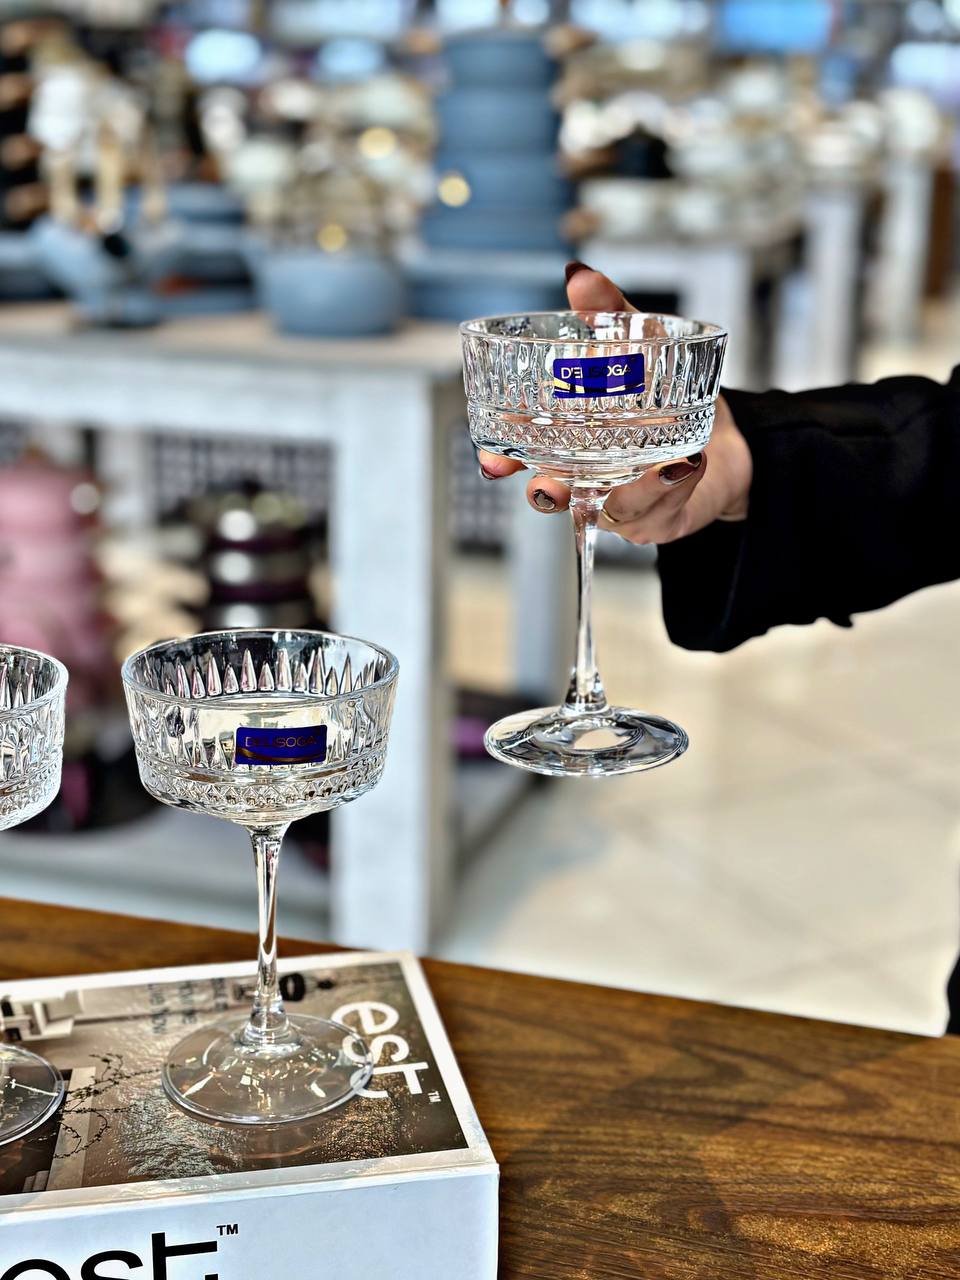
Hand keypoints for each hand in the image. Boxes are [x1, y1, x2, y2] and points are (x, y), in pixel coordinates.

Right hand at [478, 264, 751, 544]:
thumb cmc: (669, 395)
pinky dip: (672, 486)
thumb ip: (609, 315)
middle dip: (547, 493)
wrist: (726, 436)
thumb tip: (579, 276)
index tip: (493, 460)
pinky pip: (661, 512)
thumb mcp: (639, 343)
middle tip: (548, 487)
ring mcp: (623, 502)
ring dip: (629, 493)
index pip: (522, 454)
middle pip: (554, 495)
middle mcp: (587, 477)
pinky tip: (686, 463)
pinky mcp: (663, 518)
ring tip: (655, 467)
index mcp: (566, 441)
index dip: (502, 459)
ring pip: (614, 511)